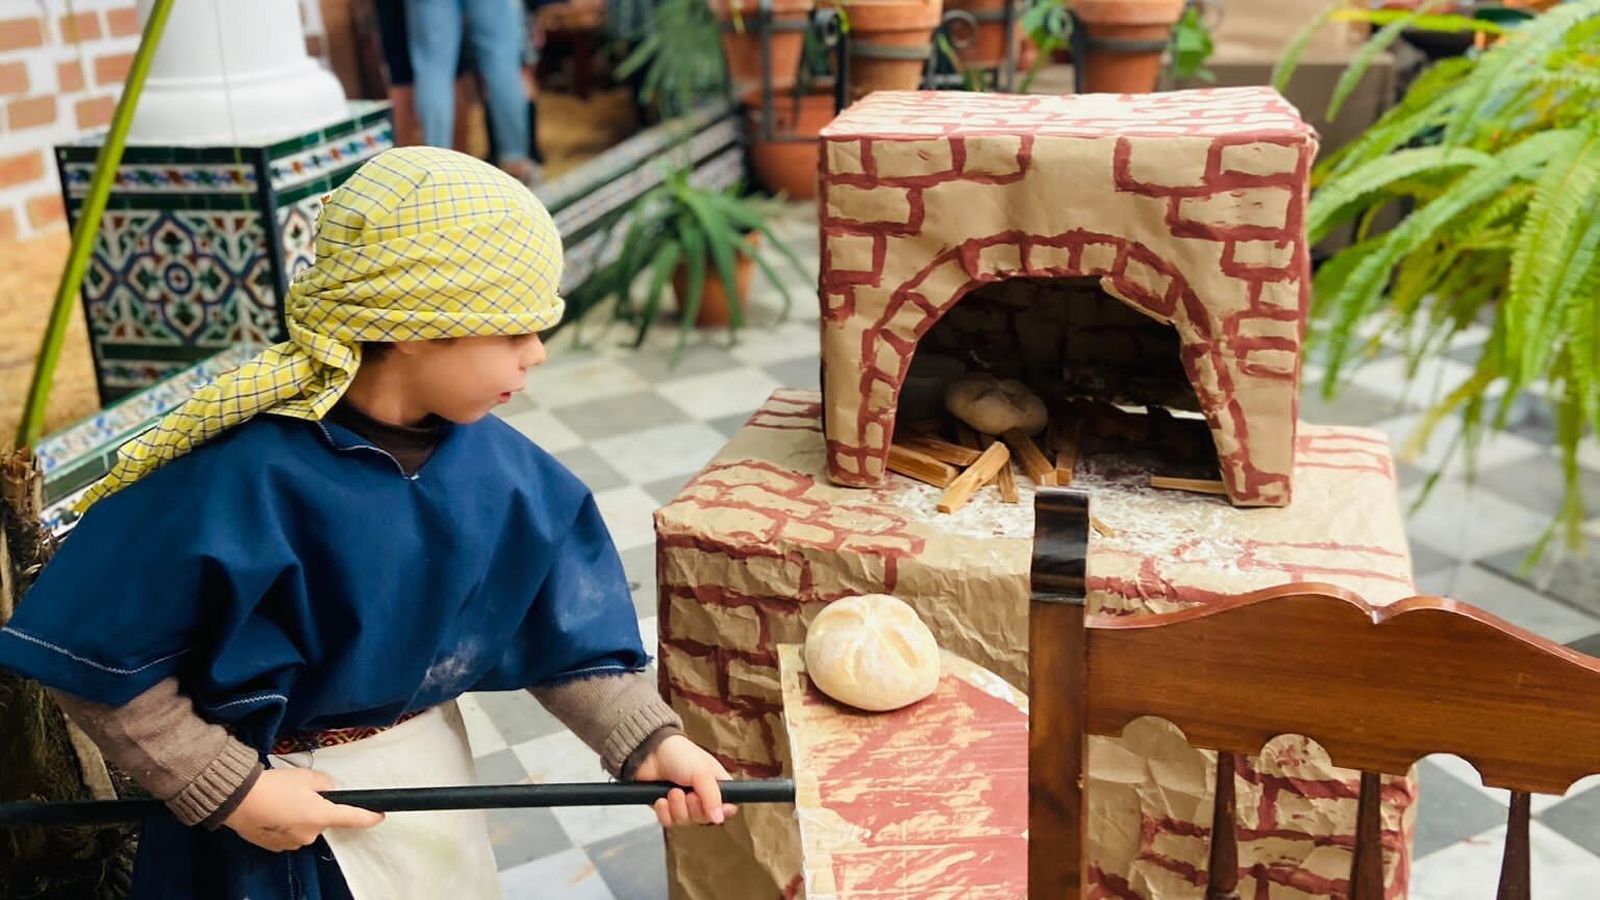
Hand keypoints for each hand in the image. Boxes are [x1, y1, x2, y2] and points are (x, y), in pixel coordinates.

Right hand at [223, 768, 384, 851]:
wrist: (237, 799)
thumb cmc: (274, 786)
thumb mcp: (305, 776)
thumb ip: (323, 783)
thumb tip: (326, 790)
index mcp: (322, 816)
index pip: (354, 818)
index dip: (369, 817)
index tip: (380, 815)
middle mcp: (310, 834)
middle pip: (322, 820)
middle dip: (316, 808)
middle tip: (300, 793)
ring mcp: (292, 843)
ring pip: (305, 827)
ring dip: (299, 816)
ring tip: (281, 801)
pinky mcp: (275, 847)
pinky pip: (288, 834)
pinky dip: (284, 824)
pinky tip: (272, 812)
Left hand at [633, 734, 739, 827]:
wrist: (649, 752)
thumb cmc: (679, 754)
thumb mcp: (702, 772)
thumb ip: (713, 796)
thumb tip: (719, 819)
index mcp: (716, 784)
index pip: (728, 807)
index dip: (722, 811)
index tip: (714, 808)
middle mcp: (701, 796)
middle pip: (705, 819)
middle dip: (694, 808)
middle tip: (689, 794)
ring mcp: (683, 804)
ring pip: (686, 822)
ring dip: (678, 808)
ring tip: (672, 792)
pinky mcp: (666, 809)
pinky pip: (669, 823)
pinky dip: (665, 813)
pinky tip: (661, 799)